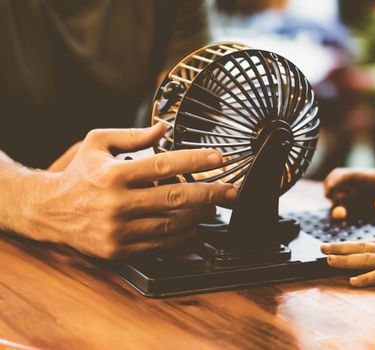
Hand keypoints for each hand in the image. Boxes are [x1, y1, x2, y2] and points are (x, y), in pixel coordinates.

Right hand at [23, 124, 236, 258]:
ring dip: (199, 216)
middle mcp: (117, 203)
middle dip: (210, 194)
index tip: (220, 159)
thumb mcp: (98, 143)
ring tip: (213, 207)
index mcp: (114, 174)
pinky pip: (161, 245)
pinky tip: (193, 225)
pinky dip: (182, 236)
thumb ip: (133, 136)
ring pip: (172, 224)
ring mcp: (118, 230)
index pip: (164, 164)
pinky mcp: (119, 250)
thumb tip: (164, 127)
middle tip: (231, 191)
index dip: (196, 161)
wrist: (49, 210)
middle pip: (176, 197)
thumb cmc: (79, 173)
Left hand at [321, 218, 374, 285]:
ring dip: (345, 260)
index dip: (348, 244)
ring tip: (328, 260)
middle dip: (339, 248)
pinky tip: (353, 281)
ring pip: (365, 259)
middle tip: (321, 248)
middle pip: (360, 248)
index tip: (334, 245)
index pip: (366, 242)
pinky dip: (365, 278)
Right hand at [324, 167, 374, 210]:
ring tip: (342, 207)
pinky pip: (341, 198)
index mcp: (365, 176)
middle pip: (336, 178)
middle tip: (329, 198)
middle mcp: (356, 180)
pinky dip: (338, 203)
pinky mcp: (355, 195)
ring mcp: (354, 187)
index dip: (337, 180)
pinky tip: (345, 210)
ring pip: (336, 188)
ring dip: (333, 196)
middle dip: (328, 186)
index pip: (348, 175)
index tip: (330, 188)